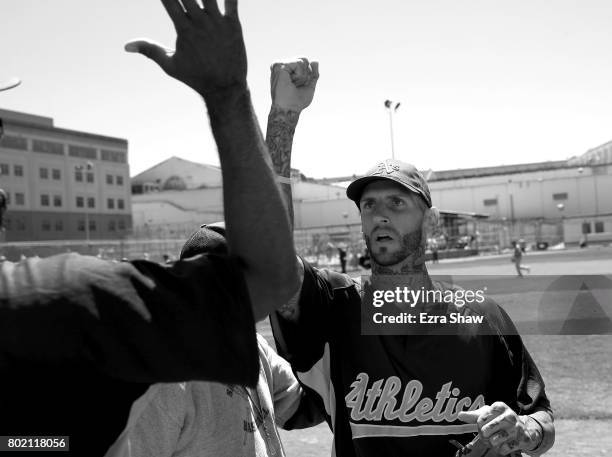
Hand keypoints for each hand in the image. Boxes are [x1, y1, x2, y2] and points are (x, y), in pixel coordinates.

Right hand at [125, 0, 246, 97]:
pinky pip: (232, 1)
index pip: (169, 0)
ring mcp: (218, 23)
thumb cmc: (196, 77)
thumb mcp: (170, 65)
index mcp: (184, 30)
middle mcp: (200, 23)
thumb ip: (149, 50)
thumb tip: (126, 46)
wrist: (224, 89)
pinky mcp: (234, 25)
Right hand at [270, 58, 318, 111]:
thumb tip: (315, 61)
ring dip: (302, 77)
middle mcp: (282, 65)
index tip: (298, 87)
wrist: (289, 109)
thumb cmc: (297, 101)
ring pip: (302, 61)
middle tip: (296, 86)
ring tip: (293, 85)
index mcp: (287, 70)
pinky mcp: (278, 66)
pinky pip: (298, 64)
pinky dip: (300, 75)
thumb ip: (313, 73)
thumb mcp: (309, 85)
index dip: (307, 75)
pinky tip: (291, 82)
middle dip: (306, 75)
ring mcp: (279, 65)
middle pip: (304, 60)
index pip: (304, 63)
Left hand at [458, 403, 541, 455]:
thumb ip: (473, 415)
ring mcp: (517, 428)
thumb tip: (459, 415)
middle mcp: (509, 416)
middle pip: (485, 430)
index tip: (482, 425)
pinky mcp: (523, 439)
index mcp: (500, 407)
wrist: (526, 429)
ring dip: (492, 443)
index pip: (481, 418)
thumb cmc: (501, 420)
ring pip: (494, 441)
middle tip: (486, 436)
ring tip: (494, 440)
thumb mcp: (489, 414)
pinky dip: (500, 449)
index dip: (479, 425)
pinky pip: (504, 449)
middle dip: (483, 436)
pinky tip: (503, 445)